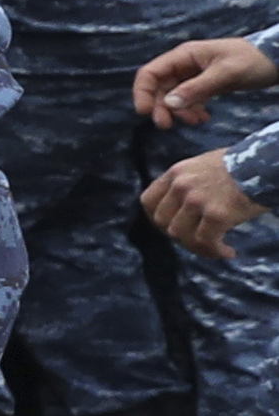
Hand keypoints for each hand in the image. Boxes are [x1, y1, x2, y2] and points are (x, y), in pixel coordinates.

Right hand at [134, 35, 274, 127]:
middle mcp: (185, 65)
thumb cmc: (253, 60)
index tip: (146, 113)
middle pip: (159, 87)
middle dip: (161, 107)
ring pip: (174, 96)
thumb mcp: (226, 74)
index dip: (142, 92)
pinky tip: (204, 118)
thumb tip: (169, 103)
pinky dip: (192, 111)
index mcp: (184, 56)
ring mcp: (194, 75)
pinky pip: (189, 100)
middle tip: (168, 126)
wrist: (278, 59)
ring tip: (197, 121)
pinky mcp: (205, 84)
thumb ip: (197, 88)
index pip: (151, 73)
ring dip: (179, 111)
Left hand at [145, 149, 263, 265]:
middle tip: (198, 241)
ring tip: (215, 249)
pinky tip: (228, 252)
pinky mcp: (216, 214)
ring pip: (180, 235)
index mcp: (176, 173)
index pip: (148, 202)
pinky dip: (215, 251)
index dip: (158, 219)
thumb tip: (180, 209)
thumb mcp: (204, 165)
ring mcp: (197, 200)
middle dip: (179, 236)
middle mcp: (181, 185)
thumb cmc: (242, 166)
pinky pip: (205, 242)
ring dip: (197, 247)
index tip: (172, 228)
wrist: (267, 164)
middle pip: (163, 222)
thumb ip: (187, 183)